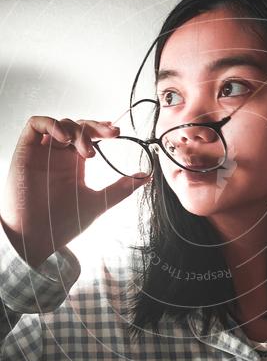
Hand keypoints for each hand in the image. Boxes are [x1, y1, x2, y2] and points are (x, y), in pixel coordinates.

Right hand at [0, 115, 150, 266]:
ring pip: (60, 124)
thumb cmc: (63, 223)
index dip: (102, 129)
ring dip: (77, 129)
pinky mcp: (26, 151)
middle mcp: (58, 155)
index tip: (117, 133)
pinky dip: (52, 124)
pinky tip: (66, 138)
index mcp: (74, 164)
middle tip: (111, 134)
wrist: (37, 237)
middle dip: (94, 126)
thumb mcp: (99, 202)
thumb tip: (147, 177)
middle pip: (77, 126)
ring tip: (86, 150)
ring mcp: (42, 152)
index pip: (89, 136)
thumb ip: (121, 189)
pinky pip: (35, 125)